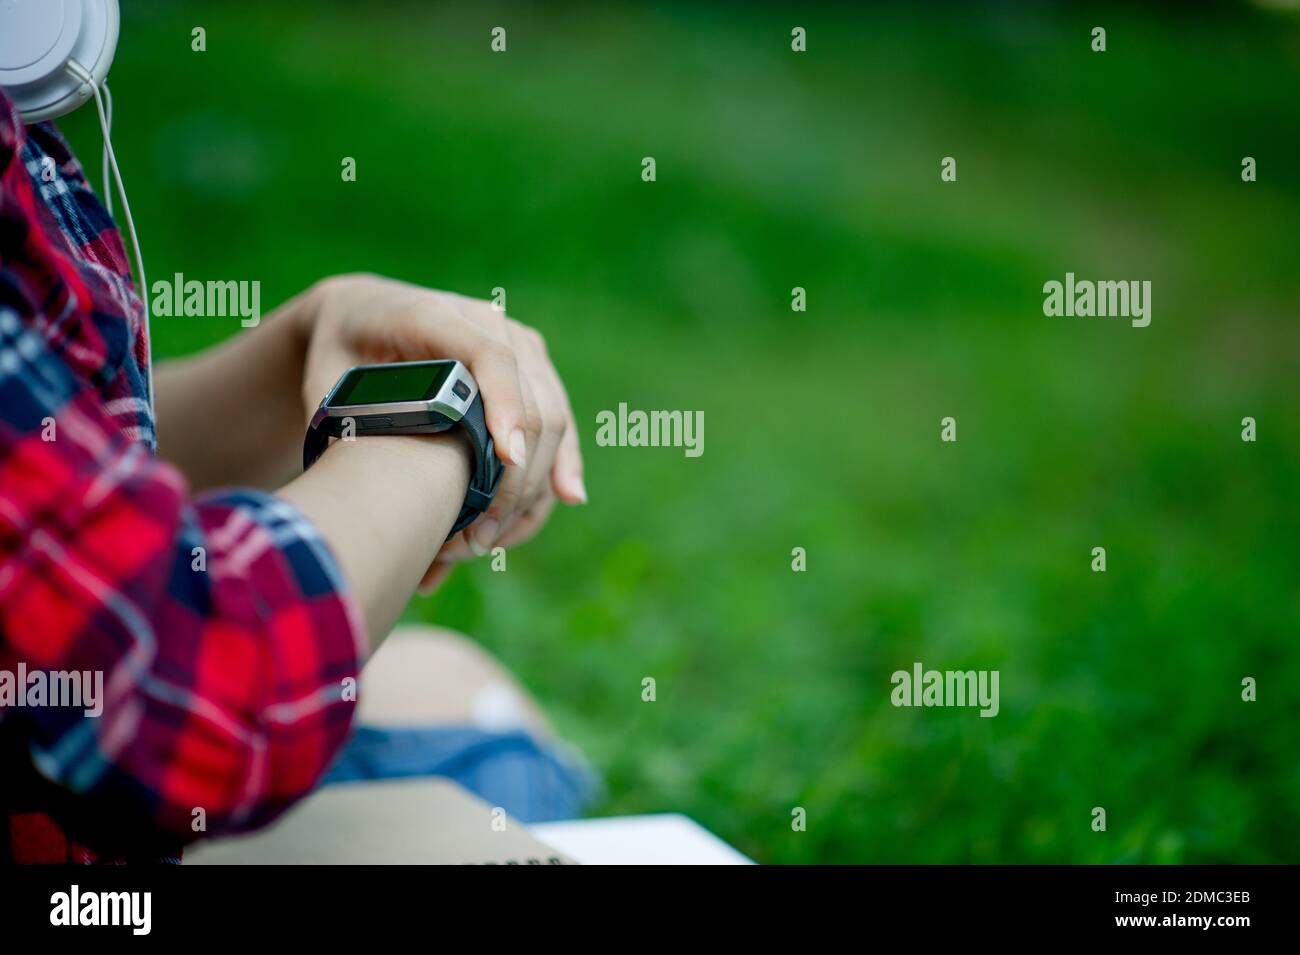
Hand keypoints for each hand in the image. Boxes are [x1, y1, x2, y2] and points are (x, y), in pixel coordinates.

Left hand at [298, 274, 584, 576]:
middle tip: (475, 541)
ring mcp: (518, 345)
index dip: (505, 406)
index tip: (508, 459)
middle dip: (514, 478)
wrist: (361, 318)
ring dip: (531, 486)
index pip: (488, 356)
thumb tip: (374, 475)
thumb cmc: (339, 356)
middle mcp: (488, 322)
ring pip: (552, 417)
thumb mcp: (330, 381)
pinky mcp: (533, 370)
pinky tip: (566, 497)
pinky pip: (558, 422)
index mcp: (432, 315)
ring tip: (488, 541)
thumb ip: (353, 419)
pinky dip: (559, 464)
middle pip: (531, 399)